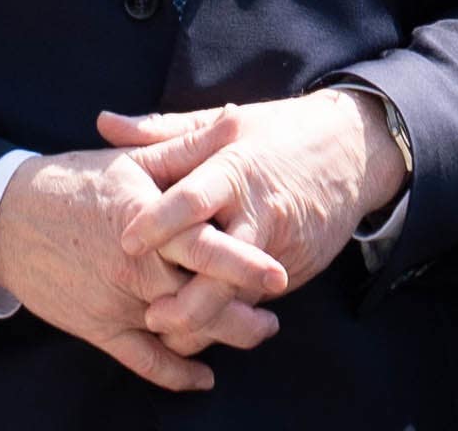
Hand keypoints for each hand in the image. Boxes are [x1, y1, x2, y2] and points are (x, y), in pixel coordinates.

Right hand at [0, 113, 270, 387]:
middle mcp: (134, 269)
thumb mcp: (132, 160)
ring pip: (179, 333)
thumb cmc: (74, 183)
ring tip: (255, 332)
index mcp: (145, 223)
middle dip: (242, 313)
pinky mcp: (99, 329)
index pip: (202, 247)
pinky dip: (175, 374)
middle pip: (199, 299)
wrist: (6, 217)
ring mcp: (117, 303)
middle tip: (274, 315)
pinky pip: (143, 361)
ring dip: (221, 338)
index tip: (279, 274)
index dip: (242, 263)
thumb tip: (238, 120)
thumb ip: (189, 145)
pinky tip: (203, 377)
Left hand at [103, 88, 403, 337]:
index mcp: (234, 169)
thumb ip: (161, 131)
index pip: (192, 199)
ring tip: (171, 335)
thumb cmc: (276, 133)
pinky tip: (205, 332)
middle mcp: (258, 210)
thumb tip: (103, 124)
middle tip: (151, 317)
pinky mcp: (296, 267)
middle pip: (221, 263)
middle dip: (189, 298)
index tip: (125, 241)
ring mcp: (280, 244)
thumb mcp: (221, 123)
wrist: (354, 151)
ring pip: (241, 293)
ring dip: (208, 319)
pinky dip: (232, 317)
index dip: (158, 222)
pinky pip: (258, 299)